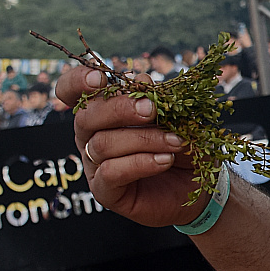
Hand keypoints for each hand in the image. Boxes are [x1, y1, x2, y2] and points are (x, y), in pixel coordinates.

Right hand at [54, 65, 206, 228]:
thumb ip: (153, 97)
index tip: (100, 79)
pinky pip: (111, 172)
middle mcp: (91, 136)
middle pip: (86, 117)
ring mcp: (94, 165)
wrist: (198, 182)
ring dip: (144, 139)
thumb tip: (139, 80)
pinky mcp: (104, 191)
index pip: (71, 91)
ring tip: (175, 141)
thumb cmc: (180, 144)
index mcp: (101, 111)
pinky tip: (165, 160)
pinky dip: (141, 163)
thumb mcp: (172, 115)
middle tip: (152, 110)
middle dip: (120, 109)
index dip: (77, 81)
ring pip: (103, 144)